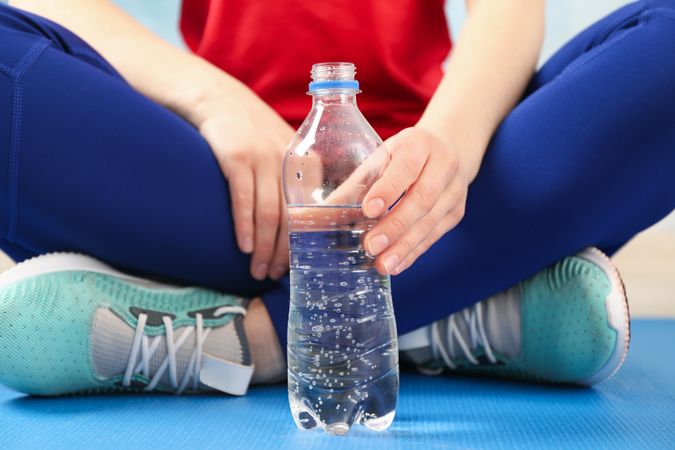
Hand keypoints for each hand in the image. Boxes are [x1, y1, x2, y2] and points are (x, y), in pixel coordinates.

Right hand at [195, 79, 293, 280]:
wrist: (218, 98)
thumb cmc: (251, 133)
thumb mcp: (282, 151)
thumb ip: (294, 181)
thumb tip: (297, 226)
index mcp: (304, 163)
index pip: (310, 212)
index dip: (304, 242)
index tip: (296, 265)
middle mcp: (288, 161)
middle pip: (290, 218)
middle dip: (282, 253)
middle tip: (272, 276)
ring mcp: (263, 158)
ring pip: (268, 214)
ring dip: (263, 248)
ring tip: (257, 270)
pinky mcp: (237, 156)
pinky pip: (243, 199)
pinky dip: (244, 226)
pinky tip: (244, 247)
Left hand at [362, 127, 467, 274]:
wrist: (447, 150)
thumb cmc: (403, 155)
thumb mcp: (381, 157)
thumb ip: (355, 184)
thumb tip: (320, 214)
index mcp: (419, 144)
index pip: (406, 167)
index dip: (388, 189)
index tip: (368, 210)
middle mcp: (443, 164)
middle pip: (422, 198)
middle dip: (395, 225)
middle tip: (371, 246)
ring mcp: (454, 190)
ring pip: (431, 221)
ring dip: (405, 246)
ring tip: (382, 264)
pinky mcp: (456, 212)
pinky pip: (435, 235)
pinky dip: (413, 252)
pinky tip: (396, 264)